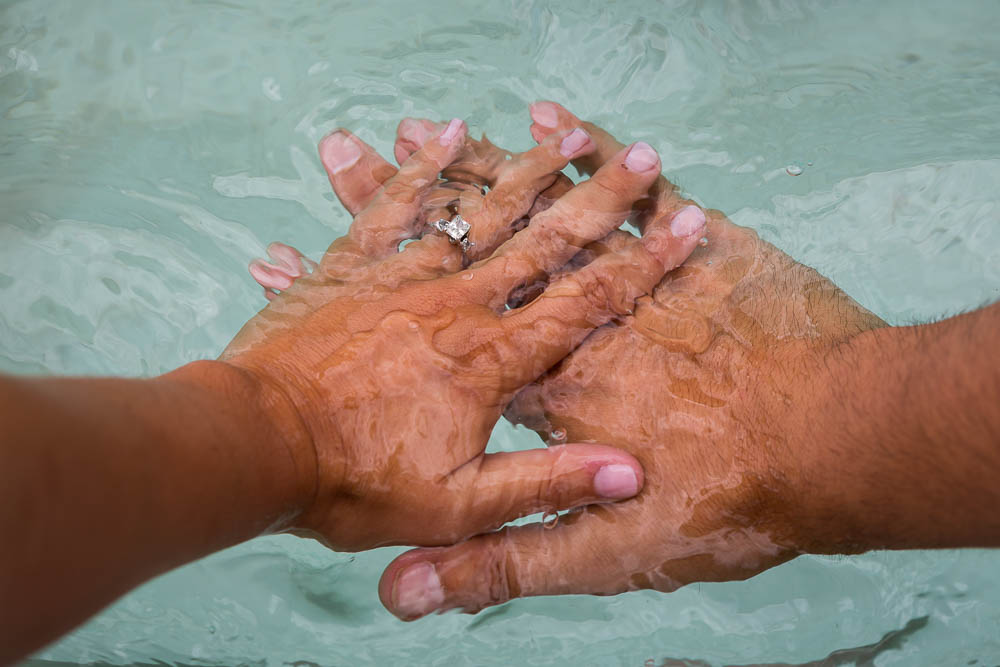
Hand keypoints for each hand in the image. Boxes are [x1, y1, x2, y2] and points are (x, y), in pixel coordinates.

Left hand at [221, 117, 707, 560]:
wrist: (254, 446)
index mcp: (492, 359)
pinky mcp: (353, 268)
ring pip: (477, 212)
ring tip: (565, 133)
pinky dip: (423, 168)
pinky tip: (449, 132)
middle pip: (543, 241)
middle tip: (644, 157)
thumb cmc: (353, 481)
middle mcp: (457, 303)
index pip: (586, 303)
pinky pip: (394, 206)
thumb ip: (544, 483)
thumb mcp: (458, 504)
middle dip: (600, 199)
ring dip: (527, 171)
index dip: (641, 266)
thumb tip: (629, 471)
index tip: (685, 227)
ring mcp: (403, 278)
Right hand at [377, 102, 885, 618]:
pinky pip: (627, 187)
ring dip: (468, 169)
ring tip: (413, 127)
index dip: (367, 308)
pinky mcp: (690, 245)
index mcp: (539, 391)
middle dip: (400, 203)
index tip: (302, 269)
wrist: (835, 444)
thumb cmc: (724, 501)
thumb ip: (502, 564)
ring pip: (535, 210)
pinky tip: (548, 117)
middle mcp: (566, 323)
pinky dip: (579, 150)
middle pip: (468, 254)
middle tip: (343, 154)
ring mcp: (627, 277)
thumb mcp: (603, 558)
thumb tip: (401, 595)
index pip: (433, 342)